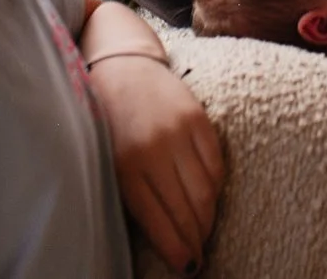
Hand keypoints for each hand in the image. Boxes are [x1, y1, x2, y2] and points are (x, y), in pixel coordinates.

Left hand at [90, 53, 225, 273]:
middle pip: (188, 210)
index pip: (161, 222)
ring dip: (208, 219)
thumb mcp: (111, 164)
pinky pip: (216, 164)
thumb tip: (164, 238)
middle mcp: (154, 150)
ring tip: (205, 233)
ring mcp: (179, 132)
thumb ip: (135, 197)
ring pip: (206, 191)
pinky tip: (210, 198)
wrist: (122, 69)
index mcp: (126, 167)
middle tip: (199, 258)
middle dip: (196, 241)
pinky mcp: (198, 117)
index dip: (178, 250)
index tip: (187, 268)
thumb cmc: (110, 125)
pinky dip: (216, 187)